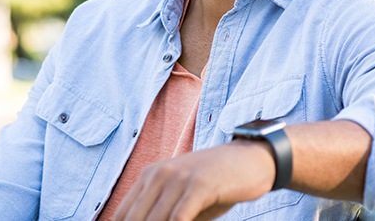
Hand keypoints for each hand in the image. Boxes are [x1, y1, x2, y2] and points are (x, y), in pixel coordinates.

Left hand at [113, 140, 275, 220]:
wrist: (251, 159)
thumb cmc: (216, 184)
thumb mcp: (184, 198)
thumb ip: (164, 215)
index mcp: (150, 175)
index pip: (123, 214)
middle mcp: (160, 173)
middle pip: (134, 219)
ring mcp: (179, 177)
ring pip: (154, 220)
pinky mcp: (199, 185)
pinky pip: (178, 219)